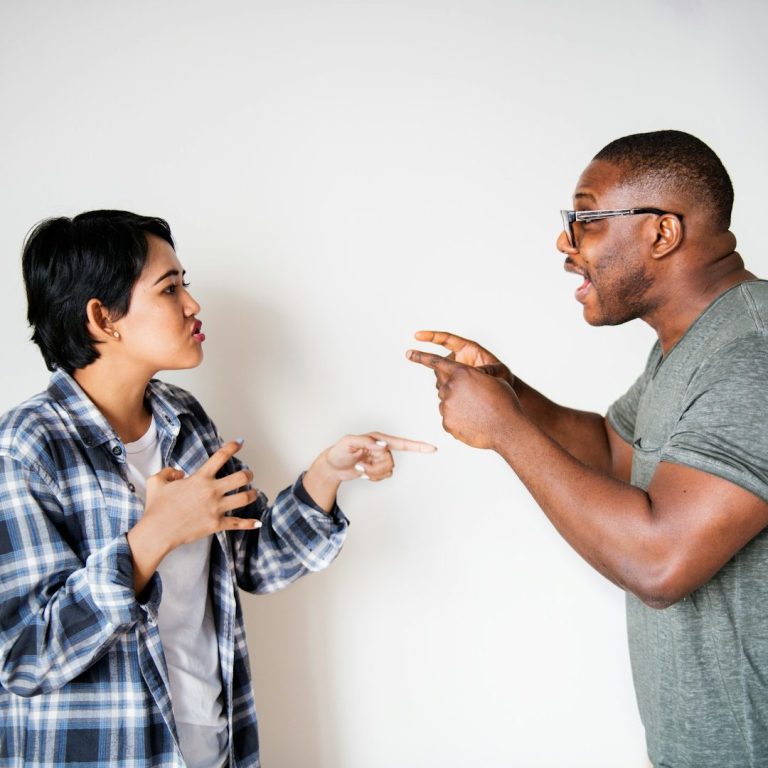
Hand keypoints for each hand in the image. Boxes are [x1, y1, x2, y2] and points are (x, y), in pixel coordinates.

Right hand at [141, 439, 259, 551]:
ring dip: (252, 494)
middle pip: (241, 477)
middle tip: (248, 474)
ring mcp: (216, 508)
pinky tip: (257, 523)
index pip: (221, 456)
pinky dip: (249, 524)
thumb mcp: (156, 481)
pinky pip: (237, 523)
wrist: (157, 532)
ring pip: (244, 498)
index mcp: (199, 478)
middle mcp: (211, 491)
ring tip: (253, 493)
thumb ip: (169, 472)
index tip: (240, 442)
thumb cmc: (156, 507)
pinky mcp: (216, 524)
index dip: (232, 446)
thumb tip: (180, 473)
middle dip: (248, 474)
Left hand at [326, 432, 436, 480]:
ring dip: (372, 473)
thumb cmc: (338, 451)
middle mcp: (382, 448)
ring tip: (360, 468)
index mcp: (378, 439)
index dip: (418, 446)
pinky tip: (363, 473)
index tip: (432, 449)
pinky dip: (373, 478)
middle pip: (391, 462)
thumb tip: (383, 445)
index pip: (402, 443)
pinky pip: (384, 477)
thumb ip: (366, 442)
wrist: (332, 466)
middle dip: (374, 468)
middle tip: (359, 465)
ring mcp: (380, 459)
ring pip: (388, 471)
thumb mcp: (348, 443)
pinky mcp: (377, 469)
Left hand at [406, 348, 520, 448]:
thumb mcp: (492, 380)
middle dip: (456, 390)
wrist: (507, 428)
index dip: (421, 357)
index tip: (409, 353)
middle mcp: (450, 387)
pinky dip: (460, 420)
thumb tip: (465, 381)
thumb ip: (473, 377)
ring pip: (447, 404)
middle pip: (445, 386)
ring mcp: (446, 406)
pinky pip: (449, 419)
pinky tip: (474, 423)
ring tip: (478, 413)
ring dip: (459, 406)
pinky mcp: (447, 423)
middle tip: (474, 399)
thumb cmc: (504, 402)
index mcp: (461, 372)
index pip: (436, 362)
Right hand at [414, 330, 513, 385]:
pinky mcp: (452, 382)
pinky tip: (459, 397)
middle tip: (450, 381)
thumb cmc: (503, 378)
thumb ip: (487, 370)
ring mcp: (454, 370)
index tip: (417, 336)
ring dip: (444, 383)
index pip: (446, 339)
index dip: (431, 336)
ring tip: (463, 391)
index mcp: (468, 348)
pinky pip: (442, 385)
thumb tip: (475, 372)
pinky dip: (446, 391)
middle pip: (440, 361)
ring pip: (439, 375)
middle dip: (440, 371)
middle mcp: (458, 358)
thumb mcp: (499, 372)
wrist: (501, 392)